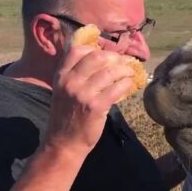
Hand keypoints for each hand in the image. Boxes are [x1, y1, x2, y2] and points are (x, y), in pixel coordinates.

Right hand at [44, 45, 134, 159]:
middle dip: (114, 57)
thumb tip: (101, 59)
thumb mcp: (64, 90)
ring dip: (124, 70)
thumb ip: (76, 75)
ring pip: (109, 72)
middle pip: (97, 57)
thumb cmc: (67, 116)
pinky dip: (126, 84)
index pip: (77, 50)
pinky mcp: (95, 106)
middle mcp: (70, 81)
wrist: (64, 142)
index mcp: (61, 75)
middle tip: (123, 62)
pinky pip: (116, 88)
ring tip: (130, 72)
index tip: (107, 54)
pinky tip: (129, 84)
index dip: (95, 48)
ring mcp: (83, 93)